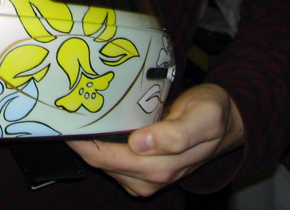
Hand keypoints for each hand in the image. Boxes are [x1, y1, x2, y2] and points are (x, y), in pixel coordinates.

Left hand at [67, 83, 243, 197]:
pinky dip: (101, 145)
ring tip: (74, 115)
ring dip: (88, 143)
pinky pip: (113, 160)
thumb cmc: (214, 115)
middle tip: (62, 111)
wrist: (227, 123)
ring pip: (103, 163)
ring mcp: (145, 177)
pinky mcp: (144, 171)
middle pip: (99, 161)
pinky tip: (96, 126)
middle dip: (79, 140)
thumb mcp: (204, 117)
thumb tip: (141, 143)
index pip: (104, 157)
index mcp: (160, 166)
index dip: (80, 140)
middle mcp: (149, 177)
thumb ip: (176, 133)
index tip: (62, 119)